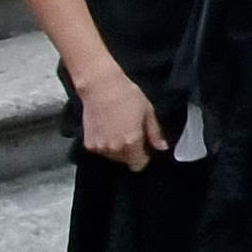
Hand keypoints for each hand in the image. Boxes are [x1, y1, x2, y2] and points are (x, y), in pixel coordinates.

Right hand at [79, 55, 166, 170]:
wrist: (100, 86)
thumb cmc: (127, 95)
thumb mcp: (148, 111)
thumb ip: (155, 133)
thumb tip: (162, 147)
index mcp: (131, 143)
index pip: (139, 165)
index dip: (144, 156)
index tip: (144, 146)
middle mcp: (114, 149)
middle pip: (125, 161)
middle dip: (130, 151)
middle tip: (130, 132)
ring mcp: (99, 148)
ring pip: (113, 156)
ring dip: (117, 148)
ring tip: (118, 128)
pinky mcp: (88, 143)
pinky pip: (101, 150)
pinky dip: (104, 143)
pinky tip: (106, 128)